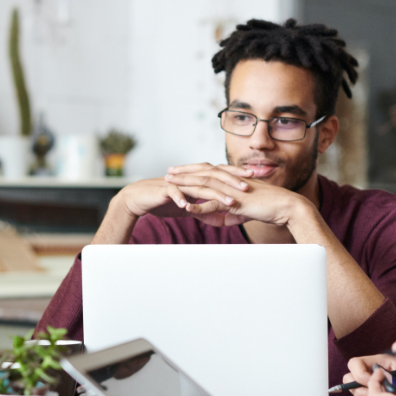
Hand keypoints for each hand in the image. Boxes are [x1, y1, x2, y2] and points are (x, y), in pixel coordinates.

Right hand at [113, 166, 251, 227]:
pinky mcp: (165, 190)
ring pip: (199, 186)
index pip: (221, 174)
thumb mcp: (189, 210)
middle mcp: (190, 178)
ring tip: (229, 202)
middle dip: (232, 181)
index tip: (254, 178)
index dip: (237, 175)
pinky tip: (189, 207)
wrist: (141, 198)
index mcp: (197, 179)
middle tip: (248, 186)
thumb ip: (205, 213)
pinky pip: (175, 194)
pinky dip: (182, 200)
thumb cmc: (164, 202)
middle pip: (214, 177)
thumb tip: (222, 220)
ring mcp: (178, 183)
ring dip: (215, 194)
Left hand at [163, 163, 307, 226]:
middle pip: (203, 173)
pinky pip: (215, 205)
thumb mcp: (245, 211)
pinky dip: (200, 207)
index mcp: (232, 180)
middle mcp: (231, 181)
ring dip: (186, 184)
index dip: (193, 170)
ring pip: (205, 184)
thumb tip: (222, 220)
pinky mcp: (237, 202)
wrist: (286, 207)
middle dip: (184, 172)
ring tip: (170, 184)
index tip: (179, 171)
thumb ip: (232, 214)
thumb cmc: (269, 207)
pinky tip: (187, 208)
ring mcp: (233, 190)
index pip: (209, 171)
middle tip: (168, 172)